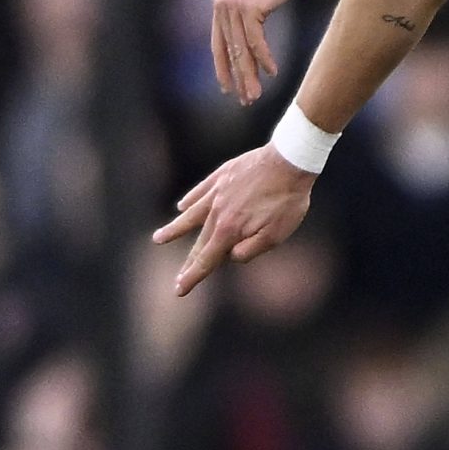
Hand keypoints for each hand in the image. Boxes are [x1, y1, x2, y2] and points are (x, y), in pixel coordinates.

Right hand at [151, 146, 315, 295]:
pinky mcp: (222, 174)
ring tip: (158, 238)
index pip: (207, 260)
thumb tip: (230, 256)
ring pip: (191, 214)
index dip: (193, 277)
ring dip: (175, 228)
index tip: (179, 290)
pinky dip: (190, 199)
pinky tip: (182, 205)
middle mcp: (217, 213)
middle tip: (177, 278)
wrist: (290, 160)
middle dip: (189, 262)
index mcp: (229, 230)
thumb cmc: (288, 199)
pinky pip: (200, 190)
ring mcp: (217, 192)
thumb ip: (250, 250)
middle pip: (199, 242)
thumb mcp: (277, 234)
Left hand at [211, 0, 319, 102]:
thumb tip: (248, 36)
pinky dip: (264, 59)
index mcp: (221, 2)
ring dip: (250, 75)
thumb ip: (250, 11)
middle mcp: (223, 3)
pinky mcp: (250, 6)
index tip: (229, 88)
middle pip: (228, 50)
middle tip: (245, 99)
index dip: (224, 68)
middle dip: (237, 77)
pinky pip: (255, 41)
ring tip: (257, 94)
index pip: (218, 43)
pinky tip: (273, 72)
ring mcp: (234, 4)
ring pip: (241, 49)